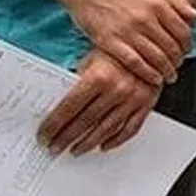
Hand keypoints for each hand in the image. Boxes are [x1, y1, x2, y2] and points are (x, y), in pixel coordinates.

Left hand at [38, 51, 161, 155]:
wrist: (152, 45)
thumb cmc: (119, 51)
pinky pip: (130, 129)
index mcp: (98, 77)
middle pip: (84, 123)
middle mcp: (117, 90)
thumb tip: (55, 106)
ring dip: (87, 144)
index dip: (53, 126)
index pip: (68, 109)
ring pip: (105, 131)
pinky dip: (115, 141)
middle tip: (54, 146)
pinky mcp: (147, 104)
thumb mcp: (91, 59)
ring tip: (75, 150)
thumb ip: (76, 82)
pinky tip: (104, 145)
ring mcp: (133, 99)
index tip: (43, 135)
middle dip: (65, 138)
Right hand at [64, 0, 195, 86]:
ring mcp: (127, 30)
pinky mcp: (109, 41)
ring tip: (169, 76)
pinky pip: (134, 63)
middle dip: (178, 60)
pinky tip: (154, 78)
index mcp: (158, 3)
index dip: (188, 45)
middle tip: (177, 66)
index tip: (186, 51)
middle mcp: (145, 18)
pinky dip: (147, 73)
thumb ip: (176, 0)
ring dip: (166, 70)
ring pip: (156, 57)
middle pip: (172, 47)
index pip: (183, 31)